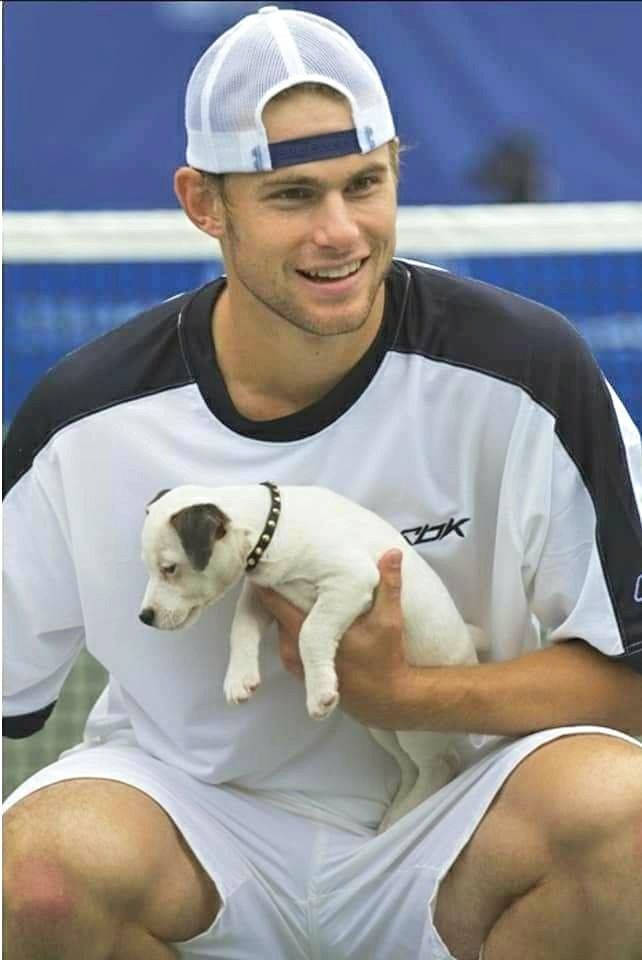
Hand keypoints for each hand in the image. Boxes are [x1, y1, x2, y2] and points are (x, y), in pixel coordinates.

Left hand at [256, 550, 414, 727]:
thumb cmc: (386, 659)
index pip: (273, 598)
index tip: (275, 551)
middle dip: (279, 583)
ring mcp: (292, 659)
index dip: (272, 573)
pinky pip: (285, 633)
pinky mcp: (296, 666)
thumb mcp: (390, 621)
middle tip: (284, 556)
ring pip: (278, 620)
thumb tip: (393, 552)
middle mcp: (291, 648)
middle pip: (272, 607)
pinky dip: (290, 617)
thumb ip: (389, 586)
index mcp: (306, 634)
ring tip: (293, 574)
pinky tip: (304, 602)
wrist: (383, 700)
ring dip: (285, 601)